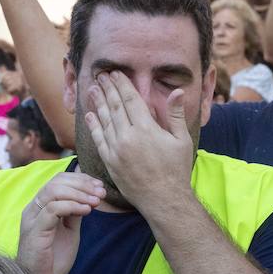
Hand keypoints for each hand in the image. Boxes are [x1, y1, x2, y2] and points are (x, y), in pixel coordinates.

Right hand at [17, 171, 104, 273]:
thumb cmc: (53, 259)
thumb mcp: (69, 230)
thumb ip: (74, 212)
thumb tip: (89, 196)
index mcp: (40, 207)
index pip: (58, 180)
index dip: (80, 179)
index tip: (100, 186)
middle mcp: (34, 209)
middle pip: (56, 182)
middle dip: (83, 184)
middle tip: (101, 193)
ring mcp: (32, 219)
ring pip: (53, 191)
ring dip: (79, 193)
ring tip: (96, 202)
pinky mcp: (34, 231)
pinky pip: (52, 209)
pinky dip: (72, 206)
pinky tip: (87, 210)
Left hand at [84, 72, 195, 213]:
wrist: (163, 200)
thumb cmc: (176, 169)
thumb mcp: (182, 140)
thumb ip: (176, 115)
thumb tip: (176, 91)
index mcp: (146, 128)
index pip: (130, 99)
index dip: (121, 84)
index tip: (115, 73)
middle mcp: (128, 136)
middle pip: (114, 106)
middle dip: (107, 88)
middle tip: (101, 75)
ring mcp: (116, 149)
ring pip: (104, 119)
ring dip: (98, 102)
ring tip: (92, 88)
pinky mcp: (109, 162)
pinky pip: (98, 139)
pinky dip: (93, 125)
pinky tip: (90, 114)